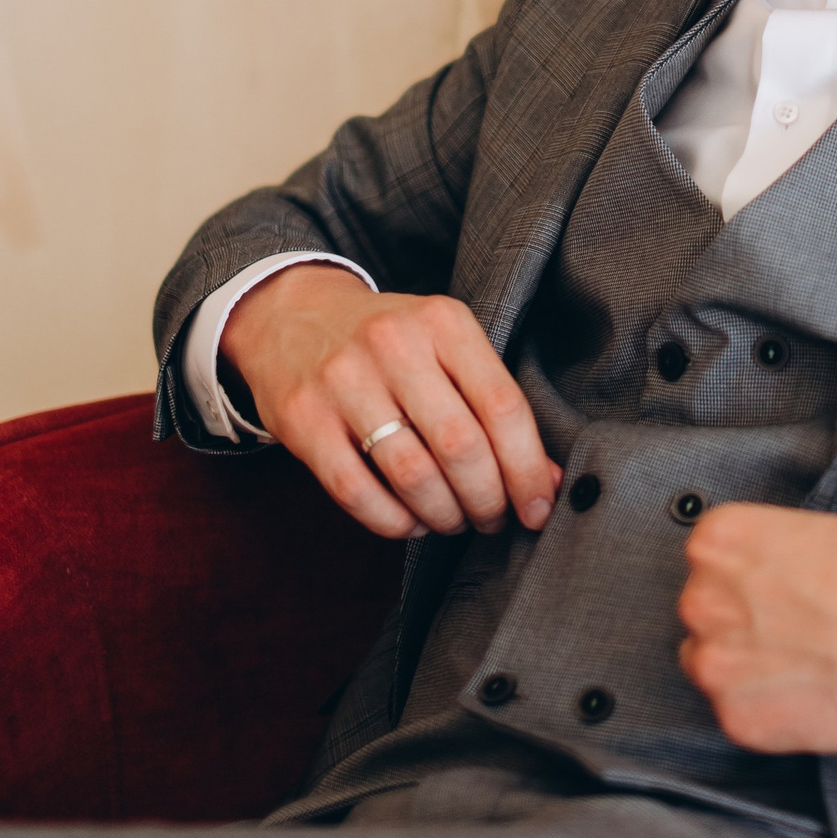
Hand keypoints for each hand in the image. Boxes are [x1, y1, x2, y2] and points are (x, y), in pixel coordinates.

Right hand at [220, 265, 559, 542]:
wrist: (289, 315)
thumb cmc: (388, 343)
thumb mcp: (445, 347)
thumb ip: (493, 405)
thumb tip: (546, 483)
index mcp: (443, 322)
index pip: (503, 406)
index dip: (527, 469)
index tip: (538, 508)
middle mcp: (393, 344)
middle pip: (461, 446)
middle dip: (488, 499)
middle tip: (493, 519)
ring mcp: (343, 381)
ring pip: (413, 475)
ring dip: (445, 515)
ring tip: (454, 520)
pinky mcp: (302, 419)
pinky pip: (357, 491)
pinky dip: (393, 522)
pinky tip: (410, 522)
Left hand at [677, 503, 836, 755]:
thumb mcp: (822, 531)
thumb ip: (775, 556)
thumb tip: (772, 578)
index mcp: (719, 540)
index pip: (712, 559)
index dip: (753, 575)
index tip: (782, 587)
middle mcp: (702, 599)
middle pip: (707, 611)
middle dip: (745, 621)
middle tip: (799, 627)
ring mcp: (715, 664)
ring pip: (714, 665)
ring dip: (749, 666)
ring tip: (808, 662)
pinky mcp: (737, 718)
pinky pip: (740, 711)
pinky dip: (770, 708)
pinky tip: (811, 692)